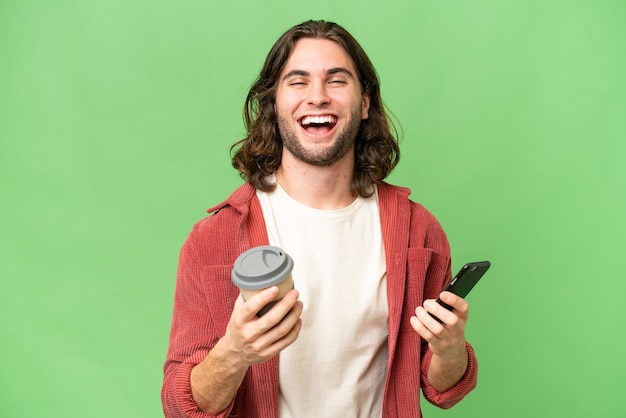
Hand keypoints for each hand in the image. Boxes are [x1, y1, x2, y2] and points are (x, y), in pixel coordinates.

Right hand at [190, 287, 302, 413]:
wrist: (233, 353)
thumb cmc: (238, 327)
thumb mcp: (237, 312)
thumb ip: (247, 296)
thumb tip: (262, 278)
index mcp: (240, 321)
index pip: (251, 308)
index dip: (264, 298)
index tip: (276, 288)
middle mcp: (249, 334)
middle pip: (272, 319)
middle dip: (286, 304)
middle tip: (295, 293)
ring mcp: (259, 346)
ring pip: (282, 330)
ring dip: (294, 315)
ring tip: (299, 304)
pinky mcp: (267, 354)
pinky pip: (286, 341)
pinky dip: (295, 330)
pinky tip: (297, 320)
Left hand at [410, 291, 467, 359]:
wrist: (452, 348)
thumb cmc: (449, 324)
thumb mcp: (452, 314)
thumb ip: (444, 306)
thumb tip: (429, 303)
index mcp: (463, 316)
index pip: (464, 307)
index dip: (454, 300)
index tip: (442, 294)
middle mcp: (459, 328)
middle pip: (452, 320)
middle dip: (437, 310)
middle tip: (426, 303)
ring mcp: (450, 339)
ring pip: (438, 329)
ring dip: (425, 318)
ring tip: (418, 310)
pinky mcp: (439, 345)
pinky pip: (428, 336)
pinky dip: (419, 327)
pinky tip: (414, 319)